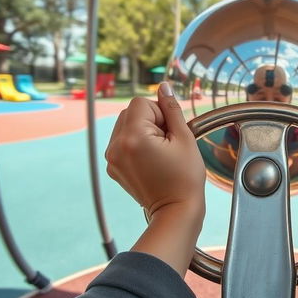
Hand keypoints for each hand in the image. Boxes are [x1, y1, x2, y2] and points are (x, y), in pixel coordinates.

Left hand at [105, 82, 205, 222]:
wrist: (176, 211)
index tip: (170, 132)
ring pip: (125, 126)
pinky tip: (151, 160)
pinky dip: (135, 144)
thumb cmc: (185, 178)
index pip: (140, 103)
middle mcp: (116, 146)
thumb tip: (164, 86)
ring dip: (142, 131)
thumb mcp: (185, 138)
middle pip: (130, 112)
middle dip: (150, 120)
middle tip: (166, 142)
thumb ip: (172, 108)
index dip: (160, 112)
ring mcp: (112, 158)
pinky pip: (122, 142)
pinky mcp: (113, 167)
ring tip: (159, 152)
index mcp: (133, 137)